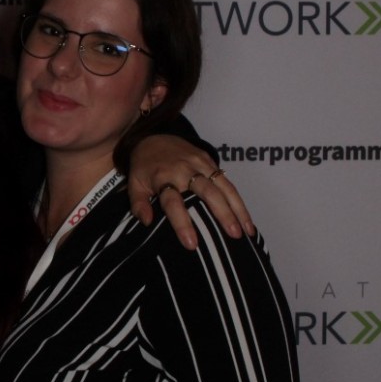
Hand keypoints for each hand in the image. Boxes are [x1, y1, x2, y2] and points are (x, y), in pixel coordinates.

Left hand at [127, 135, 255, 247]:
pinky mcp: (210, 161)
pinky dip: (239, 201)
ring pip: (223, 187)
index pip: (173, 202)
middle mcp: (184, 170)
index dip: (182, 222)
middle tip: (232, 236)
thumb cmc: (144, 167)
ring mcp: (200, 164)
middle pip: (206, 192)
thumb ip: (138, 203)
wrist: (154, 138)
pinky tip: (246, 220)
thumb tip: (147, 222)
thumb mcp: (134, 184)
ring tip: (245, 232)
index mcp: (162, 177)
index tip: (191, 244)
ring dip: (237, 209)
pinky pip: (228, 182)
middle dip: (221, 214)